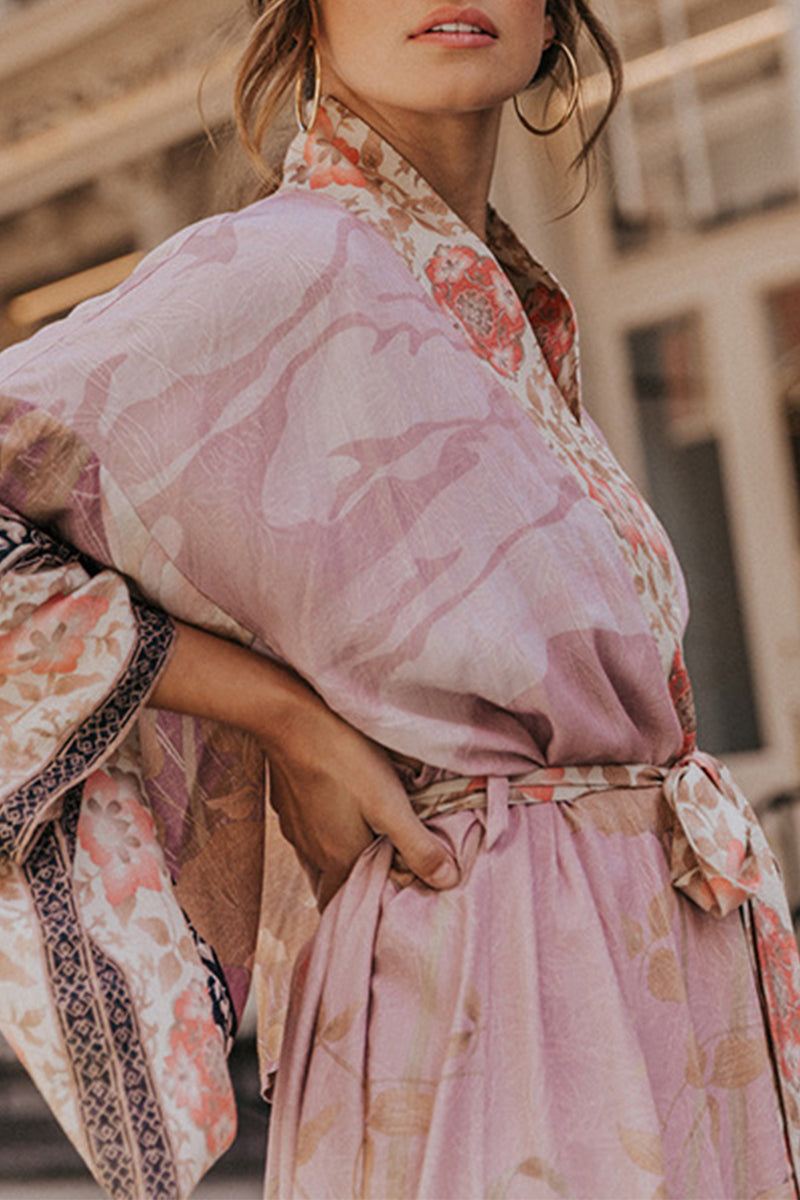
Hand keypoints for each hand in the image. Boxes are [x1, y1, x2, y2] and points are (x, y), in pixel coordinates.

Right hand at [267, 702, 459, 908]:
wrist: (289, 718)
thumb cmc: (344, 760)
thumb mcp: (390, 804)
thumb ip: (418, 846)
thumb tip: (447, 882)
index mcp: (338, 857)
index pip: (343, 903)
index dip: (364, 905)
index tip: (388, 894)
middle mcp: (311, 850)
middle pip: (331, 882)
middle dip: (354, 881)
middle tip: (382, 865)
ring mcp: (294, 826)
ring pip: (318, 855)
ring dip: (340, 854)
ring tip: (366, 837)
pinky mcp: (286, 802)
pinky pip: (308, 828)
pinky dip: (325, 829)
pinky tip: (340, 806)